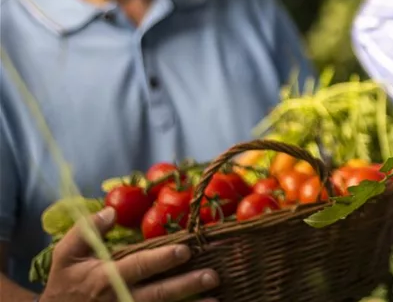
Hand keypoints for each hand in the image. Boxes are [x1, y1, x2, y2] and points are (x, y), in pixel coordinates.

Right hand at [40, 207, 218, 301]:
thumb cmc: (65, 282)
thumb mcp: (66, 254)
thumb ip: (87, 230)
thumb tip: (111, 211)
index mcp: (106, 278)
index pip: (139, 266)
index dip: (163, 259)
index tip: (186, 249)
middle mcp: (120, 298)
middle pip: (159, 294)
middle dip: (187, 285)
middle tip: (212, 276)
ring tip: (216, 301)